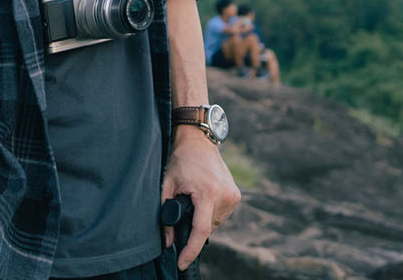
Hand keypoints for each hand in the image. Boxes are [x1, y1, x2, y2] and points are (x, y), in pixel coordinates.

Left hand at [161, 129, 239, 270]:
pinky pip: (220, 215)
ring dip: (202, 220)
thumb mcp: (167, 186)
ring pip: (215, 223)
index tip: (182, 263)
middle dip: (193, 228)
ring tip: (193, 199)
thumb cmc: (181, 160)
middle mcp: (224, 195)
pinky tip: (202, 198)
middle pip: (207, 227)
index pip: (201, 231)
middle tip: (182, 210)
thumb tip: (168, 243)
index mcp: (207, 192)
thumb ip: (166, 217)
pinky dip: (210, 213)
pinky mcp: (236, 195)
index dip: (191, 250)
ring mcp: (233, 195)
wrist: (198, 141)